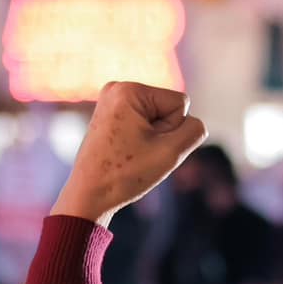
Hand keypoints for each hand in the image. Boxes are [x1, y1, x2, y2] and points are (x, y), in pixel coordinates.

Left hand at [49, 82, 209, 226]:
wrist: (88, 195)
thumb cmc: (125, 175)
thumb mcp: (171, 152)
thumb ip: (194, 131)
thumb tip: (194, 123)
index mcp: (130, 90)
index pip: (180, 103)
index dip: (172, 131)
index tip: (147, 147)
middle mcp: (117, 88)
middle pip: (168, 108)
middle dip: (161, 134)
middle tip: (137, 154)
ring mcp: (111, 101)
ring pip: (157, 118)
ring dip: (152, 139)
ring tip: (130, 154)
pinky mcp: (109, 115)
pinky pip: (143, 124)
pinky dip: (140, 140)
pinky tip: (125, 153)